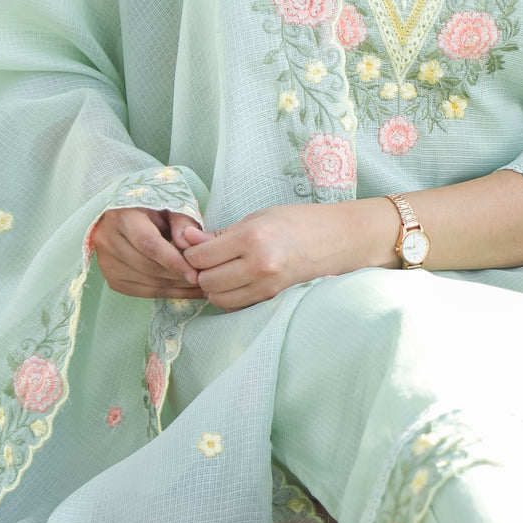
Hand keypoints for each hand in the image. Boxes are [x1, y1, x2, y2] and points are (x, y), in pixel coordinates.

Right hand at [93, 208, 204, 298]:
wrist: (123, 217)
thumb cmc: (151, 210)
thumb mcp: (168, 206)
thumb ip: (181, 222)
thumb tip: (188, 245)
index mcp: (122, 216)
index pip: (148, 244)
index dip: (173, 261)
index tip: (195, 274)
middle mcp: (108, 240)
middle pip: (148, 266)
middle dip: (179, 277)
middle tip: (205, 281)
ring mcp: (106, 262)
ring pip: (145, 282)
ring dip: (175, 288)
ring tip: (200, 288)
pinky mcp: (111, 278)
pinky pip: (141, 292)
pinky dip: (166, 293)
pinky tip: (185, 291)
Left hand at [179, 202, 353, 310]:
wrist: (335, 239)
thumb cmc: (295, 221)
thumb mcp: (256, 218)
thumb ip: (220, 234)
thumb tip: (187, 239)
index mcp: (252, 238)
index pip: (201, 256)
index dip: (191, 252)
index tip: (194, 245)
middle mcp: (258, 264)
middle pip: (206, 281)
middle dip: (199, 271)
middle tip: (207, 259)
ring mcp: (266, 285)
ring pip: (218, 298)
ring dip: (213, 287)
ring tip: (221, 270)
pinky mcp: (272, 298)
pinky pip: (235, 305)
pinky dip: (229, 296)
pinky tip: (236, 281)